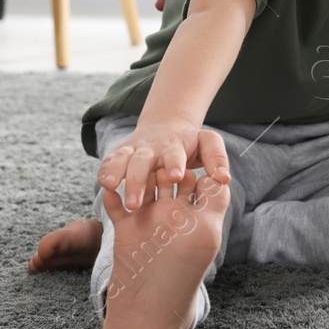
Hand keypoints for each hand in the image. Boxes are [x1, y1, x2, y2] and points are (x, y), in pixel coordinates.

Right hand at [97, 121, 230, 210]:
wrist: (165, 125)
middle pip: (142, 161)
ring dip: (116, 172)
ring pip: (122, 159)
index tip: (176, 176)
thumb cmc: (188, 144)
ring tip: (111, 186)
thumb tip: (224, 179)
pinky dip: (105, 171)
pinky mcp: (119, 156)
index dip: (175, 164)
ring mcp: (133, 151)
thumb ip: (217, 159)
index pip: (174, 155)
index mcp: (174, 147)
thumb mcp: (207, 144)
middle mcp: (152, 149)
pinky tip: (104, 185)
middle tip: (136, 203)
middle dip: (138, 180)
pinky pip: (108, 162)